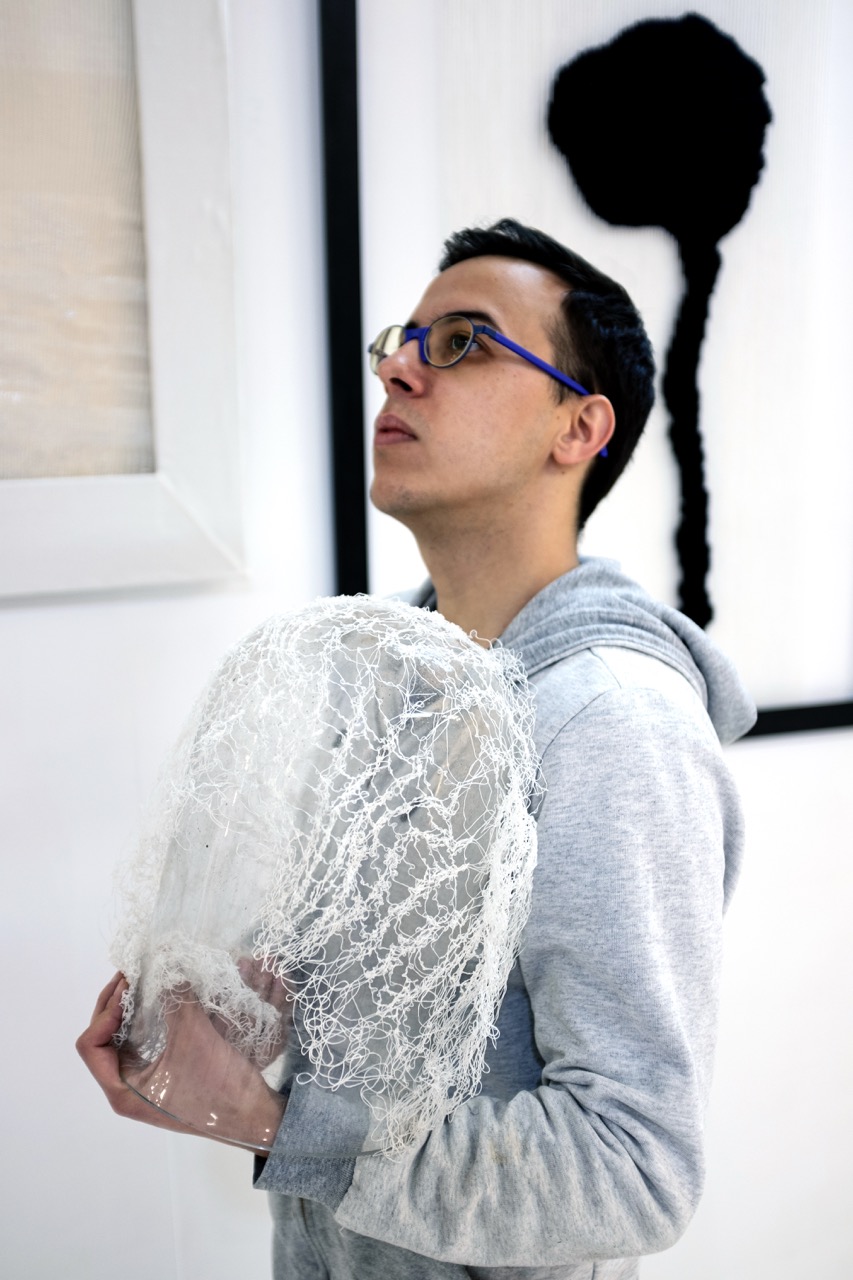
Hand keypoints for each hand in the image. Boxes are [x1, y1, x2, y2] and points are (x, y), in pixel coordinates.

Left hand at [77, 973, 285, 1152]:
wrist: (253, 1117)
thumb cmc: (217, 1084)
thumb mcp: (194, 1037)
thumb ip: (175, 997)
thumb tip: (166, 958)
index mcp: (122, 1090)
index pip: (92, 1044)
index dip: (106, 1011)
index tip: (130, 987)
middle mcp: (126, 1090)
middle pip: (103, 1040)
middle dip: (115, 1004)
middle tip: (133, 974)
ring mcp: (143, 1086)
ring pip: (122, 1041)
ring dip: (129, 1010)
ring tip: (143, 982)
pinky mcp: (161, 1079)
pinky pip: (142, 1046)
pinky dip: (146, 1022)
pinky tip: (160, 1002)